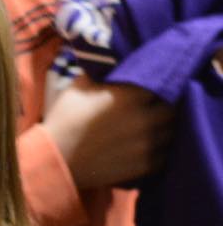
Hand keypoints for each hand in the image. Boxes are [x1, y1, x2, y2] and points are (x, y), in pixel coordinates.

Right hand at [43, 76, 173, 189]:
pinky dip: (158, 149)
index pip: (164, 80)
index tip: (151, 85)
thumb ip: (103, 72)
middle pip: (171, 108)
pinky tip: (144, 146)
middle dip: (163, 106)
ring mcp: (148, 144)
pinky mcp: (146, 165)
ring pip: (171, 131)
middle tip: (152, 107)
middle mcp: (146, 118)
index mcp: (132, 95)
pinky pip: (164, 153)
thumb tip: (114, 60)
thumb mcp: (78, 87)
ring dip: (163, 128)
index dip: (159, 82)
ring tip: (149, 128)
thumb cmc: (64, 121)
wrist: (53, 161)